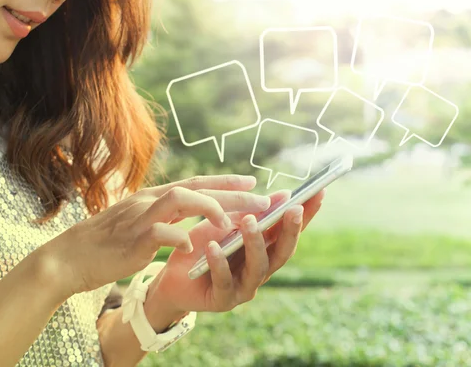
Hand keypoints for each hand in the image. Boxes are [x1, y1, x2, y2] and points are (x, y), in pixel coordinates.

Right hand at [36, 174, 272, 301]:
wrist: (72, 256)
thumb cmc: (107, 242)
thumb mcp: (138, 221)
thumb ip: (163, 216)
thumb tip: (188, 217)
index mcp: (153, 197)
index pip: (195, 183)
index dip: (224, 181)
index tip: (252, 181)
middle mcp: (149, 201)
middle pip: (196, 188)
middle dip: (232, 193)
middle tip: (262, 198)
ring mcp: (140, 217)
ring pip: (181, 200)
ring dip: (210, 208)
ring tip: (230, 222)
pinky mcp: (132, 239)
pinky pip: (161, 233)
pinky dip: (179, 238)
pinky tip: (191, 247)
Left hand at [143, 188, 324, 324]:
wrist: (172, 279)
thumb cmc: (202, 248)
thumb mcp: (225, 224)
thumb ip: (250, 212)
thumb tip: (284, 194)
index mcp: (264, 250)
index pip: (289, 230)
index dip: (307, 213)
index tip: (319, 191)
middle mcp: (260, 270)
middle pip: (282, 252)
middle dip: (290, 230)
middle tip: (293, 209)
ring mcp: (244, 287)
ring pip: (258, 267)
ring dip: (255, 243)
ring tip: (249, 221)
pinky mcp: (222, 300)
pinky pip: (224, 281)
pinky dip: (220, 263)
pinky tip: (214, 247)